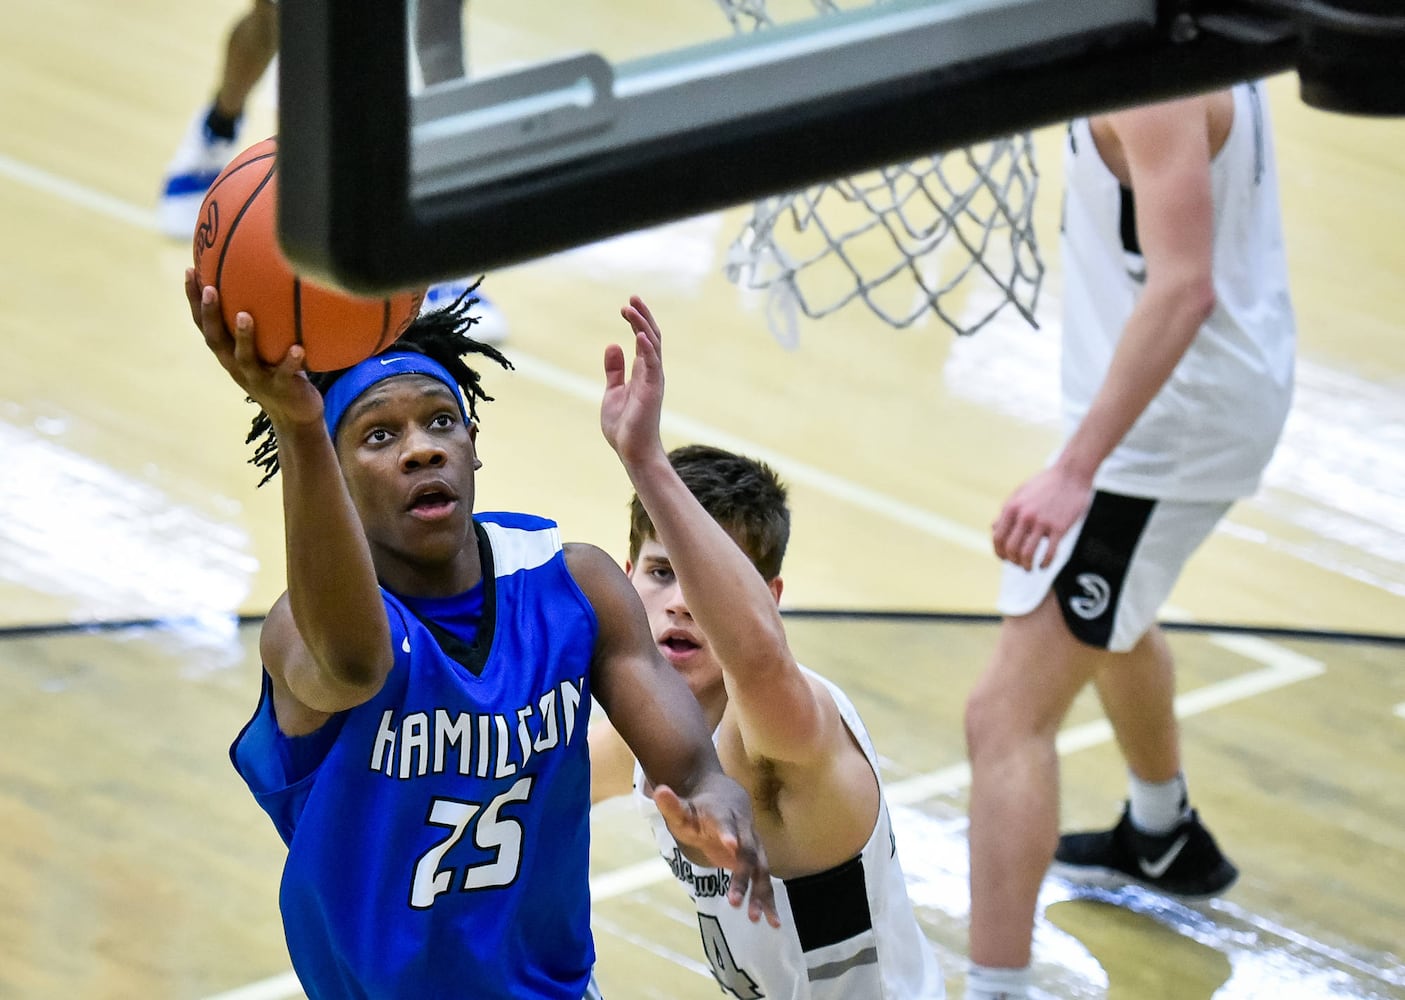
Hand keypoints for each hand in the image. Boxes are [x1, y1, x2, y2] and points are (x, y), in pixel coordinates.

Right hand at [184, 268, 323, 429]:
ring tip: (245, 315)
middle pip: (216, 339)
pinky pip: (284, 374)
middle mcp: (236, 365)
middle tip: (209, 288)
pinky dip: (290, 361)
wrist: (294, 415)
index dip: (194, 300)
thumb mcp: (265, 345)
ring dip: (244, 337)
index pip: (204, 324)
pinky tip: (298, 348)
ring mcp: (258, 378)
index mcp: (228, 353)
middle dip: (210, 314)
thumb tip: (268, 277)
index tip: (190, 271)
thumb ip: (262, 320)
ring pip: (245, 358)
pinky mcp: (281, 389)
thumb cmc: (279, 371)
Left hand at [600, 295, 665, 467]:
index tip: (626, 306)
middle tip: (632, 297)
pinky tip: (638, 333)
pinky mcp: (652, 389)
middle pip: (651, 336)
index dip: (636, 321)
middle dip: (642, 316)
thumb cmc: (625, 426)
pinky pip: (652, 364)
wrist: (632, 451)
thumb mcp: (613, 392)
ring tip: (630, 307)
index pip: (643, 340)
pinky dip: (646, 347)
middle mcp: (651, 372)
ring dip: (642, 325)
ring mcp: (653, 380)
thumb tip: (613, 344)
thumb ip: (614, 370)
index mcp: (643, 372)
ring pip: (652, 345)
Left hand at [653, 776, 780, 927]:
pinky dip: (770, 901)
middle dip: (742, 877)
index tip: (731, 845)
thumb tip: (658, 791)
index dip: (728, 833)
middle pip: (746, 853)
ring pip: (759, 869)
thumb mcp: (683, 808)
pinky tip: (774, 923)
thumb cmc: (700, 808)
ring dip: (759, 893)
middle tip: (733, 902)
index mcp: (723, 815)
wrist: (729, 798)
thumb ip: (672, 804)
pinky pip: (765, 882)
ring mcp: (753, 846)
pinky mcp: (757, 861)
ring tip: (754, 918)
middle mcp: (743, 831)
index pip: (725, 823)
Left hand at [992, 464, 1093, 569]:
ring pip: (1027, 554)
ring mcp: (1042, 522)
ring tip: (1029, 568)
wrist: (1071, 473)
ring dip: (1026, 566)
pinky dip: (1044, 563)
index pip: (998, 537)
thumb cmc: (1045, 483)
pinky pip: (1049, 553)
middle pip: (1011, 548)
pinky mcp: (1059, 527)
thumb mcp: (1020, 493)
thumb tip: (993, 528)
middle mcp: (1024, 516)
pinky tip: (1044, 566)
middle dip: (1013, 561)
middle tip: (1019, 564)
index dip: (999, 552)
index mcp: (1012, 507)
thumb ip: (1007, 511)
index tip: (1005, 558)